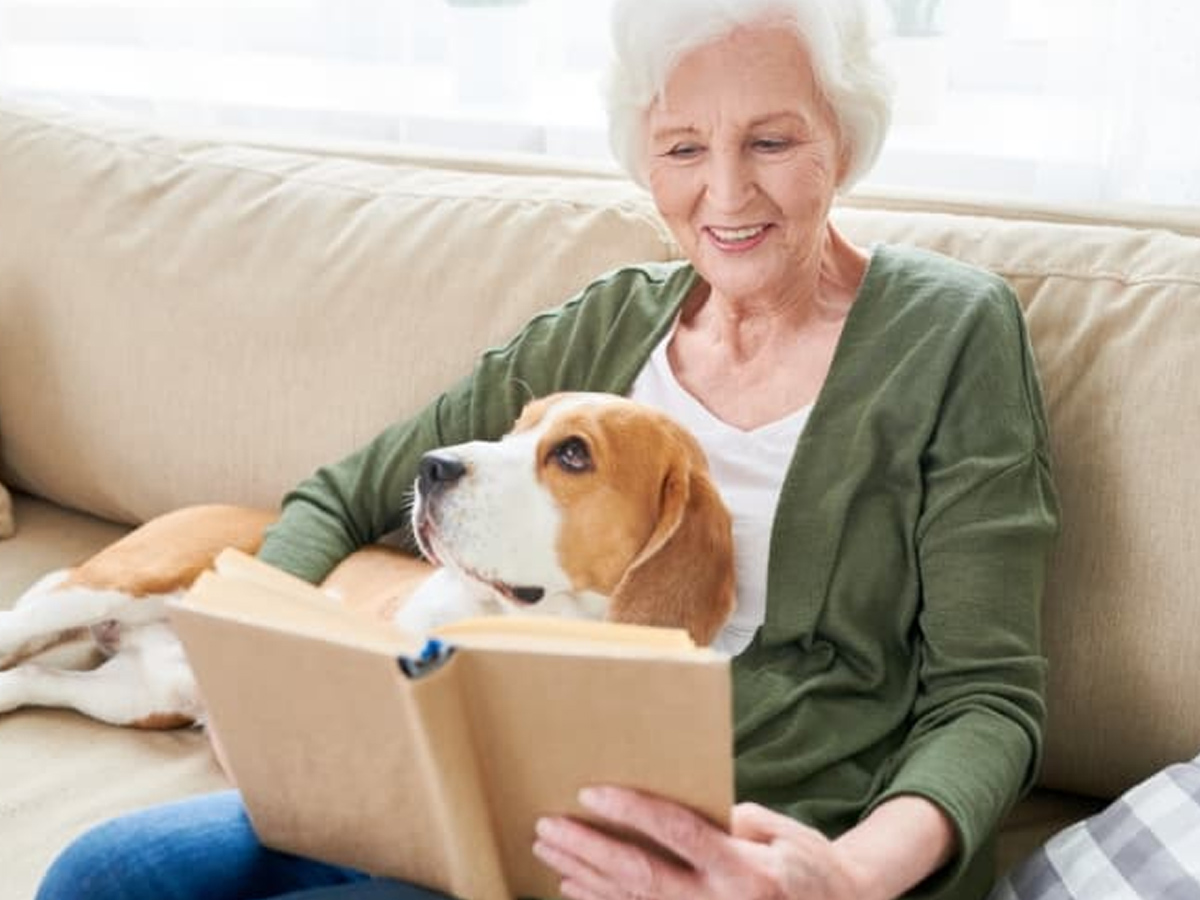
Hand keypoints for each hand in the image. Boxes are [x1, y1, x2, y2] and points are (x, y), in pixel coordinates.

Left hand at [532, 786, 868, 899]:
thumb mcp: (778, 832)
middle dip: (588, 849)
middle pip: (640, 875)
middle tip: (548, 825)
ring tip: (548, 849)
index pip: (678, 834)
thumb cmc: (806, 862)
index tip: (592, 793)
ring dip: (582, 875)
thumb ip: (727, 822)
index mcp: (745, 869)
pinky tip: (573, 886)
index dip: (633, 812)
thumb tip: (671, 810)